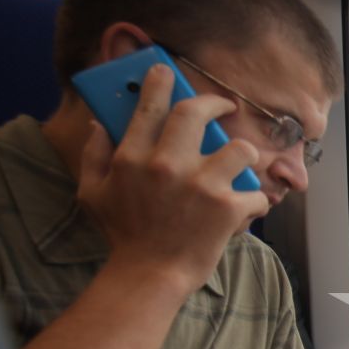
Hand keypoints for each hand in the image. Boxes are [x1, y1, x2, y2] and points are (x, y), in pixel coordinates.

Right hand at [77, 63, 268, 293]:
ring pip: (239, 148)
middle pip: (195, 112)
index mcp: (132, 158)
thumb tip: (99, 124)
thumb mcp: (92, 194)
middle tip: (224, 106)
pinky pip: (255, 192)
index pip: (149, 106)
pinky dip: (254, 201)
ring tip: (240, 162)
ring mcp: (200, 185)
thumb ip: (93, 155)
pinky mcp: (226, 208)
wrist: (148, 276)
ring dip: (244, 154)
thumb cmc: (123, 236)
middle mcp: (166, 165)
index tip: (166, 71)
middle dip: (215, 102)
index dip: (159, 82)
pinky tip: (246, 209)